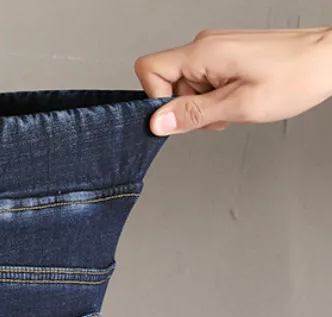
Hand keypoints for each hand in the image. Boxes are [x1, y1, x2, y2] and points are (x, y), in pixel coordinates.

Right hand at [135, 27, 331, 135]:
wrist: (329, 60)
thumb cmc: (295, 76)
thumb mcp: (238, 105)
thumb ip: (193, 115)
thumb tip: (156, 123)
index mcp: (203, 52)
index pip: (150, 69)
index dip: (155, 98)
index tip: (181, 115)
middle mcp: (205, 46)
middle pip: (169, 84)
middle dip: (189, 107)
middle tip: (221, 112)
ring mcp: (216, 50)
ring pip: (187, 87)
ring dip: (205, 105)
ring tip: (236, 104)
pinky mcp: (226, 56)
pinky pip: (204, 82)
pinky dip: (216, 97)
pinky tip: (239, 97)